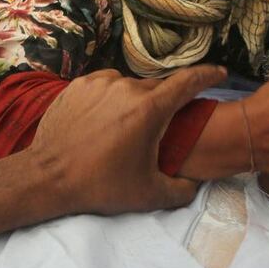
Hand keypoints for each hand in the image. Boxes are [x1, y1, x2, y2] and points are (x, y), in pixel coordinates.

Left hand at [28, 65, 226, 214]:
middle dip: (163, 105)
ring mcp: (100, 83)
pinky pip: (105, 86)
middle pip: (158, 88)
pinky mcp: (79, 85)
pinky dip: (110, 100)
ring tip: (124, 130)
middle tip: (157, 129)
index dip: (209, 74)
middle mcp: (127, 87)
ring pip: (130, 86)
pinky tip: (102, 122)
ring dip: (134, 103)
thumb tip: (195, 183)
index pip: (189, 81)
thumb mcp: (148, 194)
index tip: (221, 72)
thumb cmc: (99, 185)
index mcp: (150, 109)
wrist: (47, 177)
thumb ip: (181, 190)